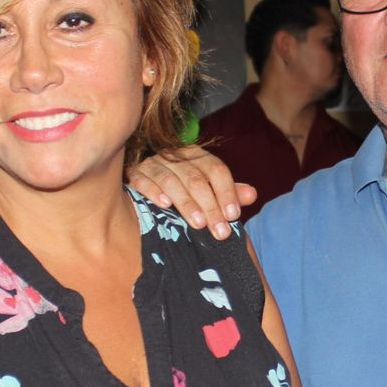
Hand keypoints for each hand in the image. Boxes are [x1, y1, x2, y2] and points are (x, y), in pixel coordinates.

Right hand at [128, 146, 256, 238]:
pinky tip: (164, 205)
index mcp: (197, 156)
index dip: (226, 191)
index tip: (233, 215)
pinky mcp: (134, 173)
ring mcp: (153, 163)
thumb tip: (252, 194)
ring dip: (186, 203)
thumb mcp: (208, 188)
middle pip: (196, 179)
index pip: (216, 170)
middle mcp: (176, 156)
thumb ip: (229, 191)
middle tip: (219, 230)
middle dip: (210, 206)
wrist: (146, 180)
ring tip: (198, 223)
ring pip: (171, 180)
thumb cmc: (183, 187)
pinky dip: (153, 191)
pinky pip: (143, 180)